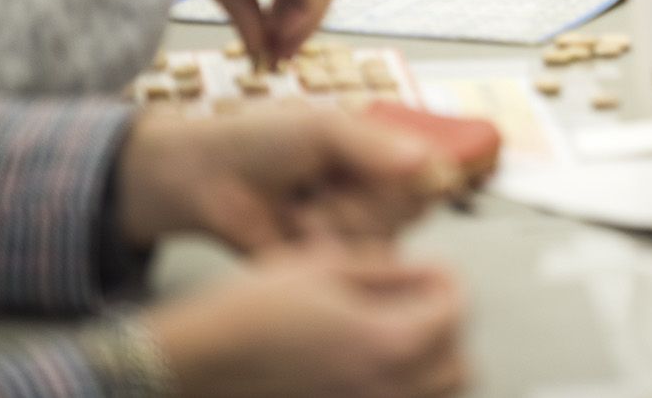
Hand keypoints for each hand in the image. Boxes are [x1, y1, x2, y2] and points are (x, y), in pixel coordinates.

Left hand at [115, 105, 448, 253]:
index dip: (424, 173)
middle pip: (412, 205)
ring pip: (383, 234)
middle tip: (328, 180)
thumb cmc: (258, 141)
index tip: (403, 170)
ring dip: (339, 218)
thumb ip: (374, 143)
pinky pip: (352, 259)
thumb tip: (424, 160)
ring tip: (302, 203)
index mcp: (379, 151)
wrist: (203, 182)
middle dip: (369, 195)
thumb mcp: (321, 128)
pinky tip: (293, 227)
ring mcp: (354, 227)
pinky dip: (322, 242)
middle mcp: (374, 189)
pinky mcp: (332, 261)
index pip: (431, 166)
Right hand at [147, 250, 466, 397]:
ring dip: (432, 366)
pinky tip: (374, 369)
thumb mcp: (322, 267)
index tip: (431, 271)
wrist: (194, 362)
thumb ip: (386, 270)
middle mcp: (384, 389)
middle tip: (423, 305)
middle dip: (448, 329)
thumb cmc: (246, 316)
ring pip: (436, 396)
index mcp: (385, 341)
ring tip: (404, 339)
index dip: (447, 281)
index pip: (455, 311)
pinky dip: (400, 389)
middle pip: (457, 367)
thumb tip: (425, 273)